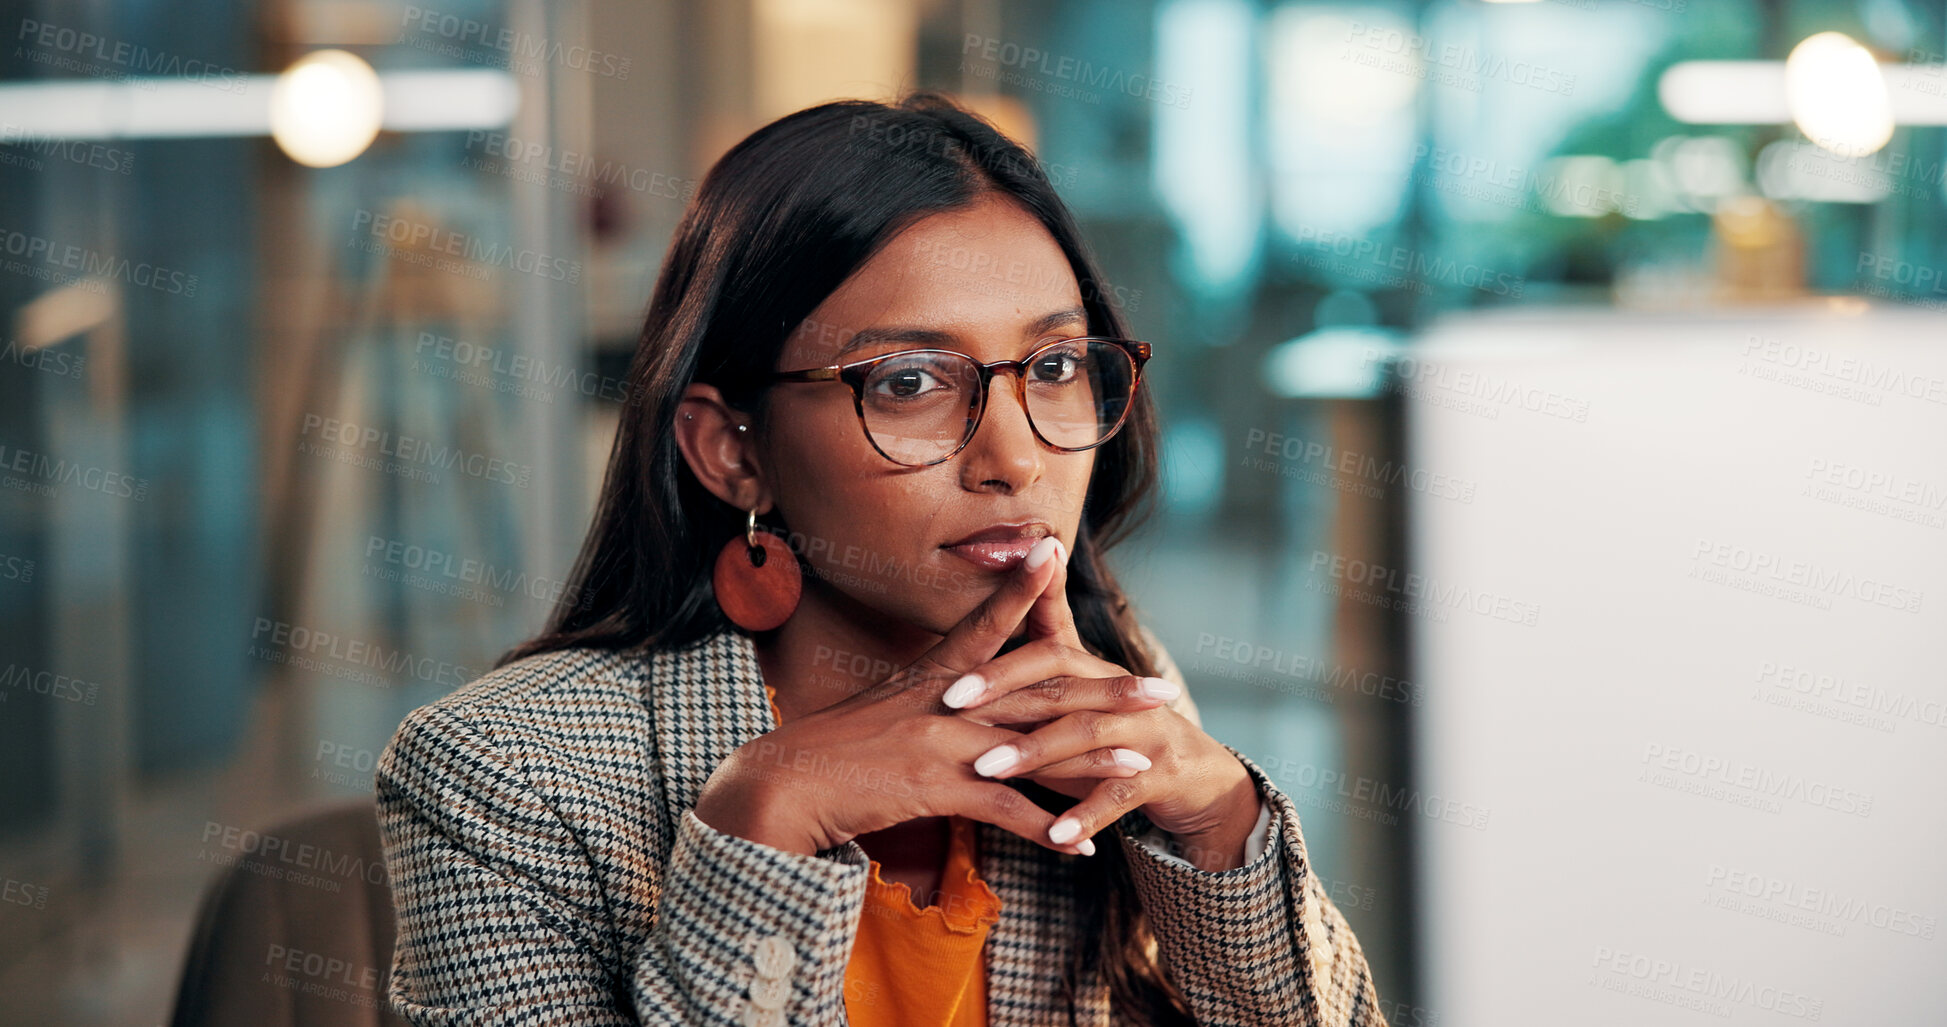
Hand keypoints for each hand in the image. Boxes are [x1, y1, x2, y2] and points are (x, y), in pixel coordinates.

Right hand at [692, 536, 1145, 858]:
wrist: (784, 785)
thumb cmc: (829, 751)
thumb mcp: (881, 710)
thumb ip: (925, 700)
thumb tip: (958, 695)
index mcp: (932, 677)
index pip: (985, 622)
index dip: (1022, 587)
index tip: (1055, 551)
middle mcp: (946, 703)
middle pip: (1041, 689)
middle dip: (1107, 690)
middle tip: (1161, 687)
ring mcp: (944, 743)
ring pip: (1037, 747)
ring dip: (1095, 761)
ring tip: (1145, 762)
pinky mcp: (936, 790)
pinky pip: (1006, 812)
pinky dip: (1048, 830)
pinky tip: (1084, 846)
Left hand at [942, 541, 1263, 869]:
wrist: (1198, 776)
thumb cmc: (1117, 739)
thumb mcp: (1076, 710)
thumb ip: (1030, 689)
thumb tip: (964, 678)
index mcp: (1094, 671)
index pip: (1044, 652)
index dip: (999, 666)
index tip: (949, 686)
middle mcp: (1119, 692)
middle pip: (1060, 685)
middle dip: (1004, 696)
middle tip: (951, 710)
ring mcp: (1144, 731)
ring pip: (1085, 733)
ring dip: (1034, 751)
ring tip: (987, 770)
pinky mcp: (1162, 774)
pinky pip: (1120, 794)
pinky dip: (1087, 815)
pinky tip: (1055, 834)